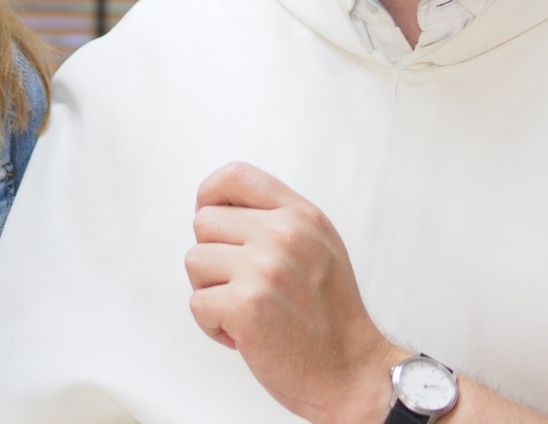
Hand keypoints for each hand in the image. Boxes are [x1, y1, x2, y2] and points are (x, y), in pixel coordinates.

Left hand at [185, 162, 397, 423]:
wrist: (353, 372)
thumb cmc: (331, 316)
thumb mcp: (319, 246)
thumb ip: (278, 220)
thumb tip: (222, 207)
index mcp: (301, 215)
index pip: (236, 176)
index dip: (210, 194)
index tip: (212, 221)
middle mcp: (283, 235)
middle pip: (204, 222)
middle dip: (214, 257)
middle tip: (242, 285)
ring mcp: (263, 268)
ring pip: (194, 261)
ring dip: (211, 291)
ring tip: (246, 310)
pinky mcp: (245, 305)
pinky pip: (196, 302)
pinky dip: (212, 324)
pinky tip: (243, 334)